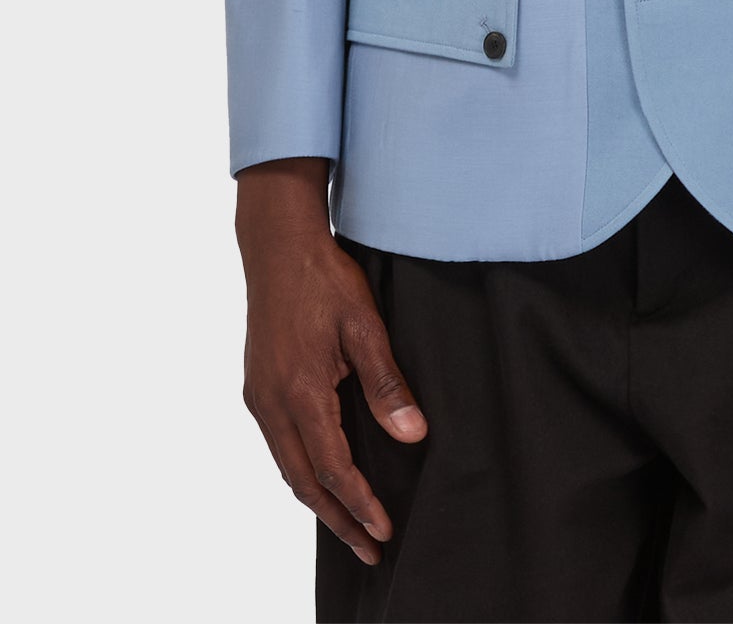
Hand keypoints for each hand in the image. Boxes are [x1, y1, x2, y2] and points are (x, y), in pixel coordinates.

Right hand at [235, 158, 428, 564]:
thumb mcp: (365, 325)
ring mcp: (259, 396)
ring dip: (318, 499)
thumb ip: (386, 383)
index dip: (359, 504)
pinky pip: (279, 445)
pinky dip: (302, 471)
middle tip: (370, 549)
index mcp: (299, 392)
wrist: (277, 245)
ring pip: (287, 466)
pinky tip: (322, 475)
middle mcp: (271, 403)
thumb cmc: (324, 279)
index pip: (333, 468)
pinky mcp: (257, 386)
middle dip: (337, 519)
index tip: (383, 531)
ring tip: (350, 524)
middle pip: (303, 481)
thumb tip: (412, 436)